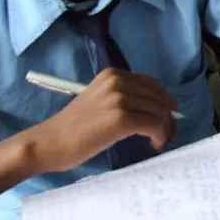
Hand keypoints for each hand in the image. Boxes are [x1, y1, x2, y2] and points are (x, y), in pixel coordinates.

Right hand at [25, 68, 176, 173]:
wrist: (50, 142)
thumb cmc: (72, 128)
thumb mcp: (99, 101)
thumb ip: (123, 99)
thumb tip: (156, 108)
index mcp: (113, 75)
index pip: (152, 85)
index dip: (164, 101)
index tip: (167, 117)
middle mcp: (118, 81)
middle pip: (159, 97)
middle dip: (168, 117)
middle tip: (167, 134)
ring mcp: (120, 99)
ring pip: (160, 111)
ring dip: (166, 128)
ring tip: (160, 141)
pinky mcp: (121, 118)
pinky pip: (154, 124)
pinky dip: (160, 135)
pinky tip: (155, 144)